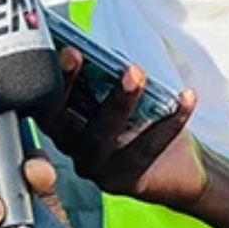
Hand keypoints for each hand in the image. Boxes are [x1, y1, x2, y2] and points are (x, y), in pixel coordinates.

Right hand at [41, 49, 205, 209]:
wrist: (178, 169)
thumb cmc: (143, 122)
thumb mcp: (117, 96)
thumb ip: (101, 78)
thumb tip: (97, 46)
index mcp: (64, 124)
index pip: (43, 102)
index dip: (46, 77)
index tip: (61, 49)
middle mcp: (72, 147)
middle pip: (61, 119)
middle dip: (69, 83)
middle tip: (79, 54)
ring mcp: (95, 167)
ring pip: (101, 134)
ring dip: (118, 100)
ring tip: (135, 74)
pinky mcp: (124, 180)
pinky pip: (144, 150)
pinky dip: (167, 122)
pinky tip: (185, 98)